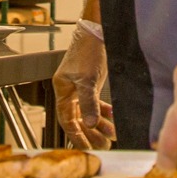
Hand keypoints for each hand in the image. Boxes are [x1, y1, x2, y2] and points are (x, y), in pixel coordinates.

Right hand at [54, 23, 116, 149]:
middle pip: (78, 119)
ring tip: (111, 136)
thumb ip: (88, 103)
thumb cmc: (87, 49)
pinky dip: (106, 112)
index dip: (76, 135)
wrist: (98, 29)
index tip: (87, 148)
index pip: (66, 120)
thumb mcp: (87, 79)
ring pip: (89, 112)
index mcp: (62, 90)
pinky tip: (114, 119)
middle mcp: (70, 91)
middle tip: (103, 146)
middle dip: (91, 134)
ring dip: (100, 125)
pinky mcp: (92, 82)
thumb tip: (91, 124)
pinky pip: (97, 103)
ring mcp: (81, 87)